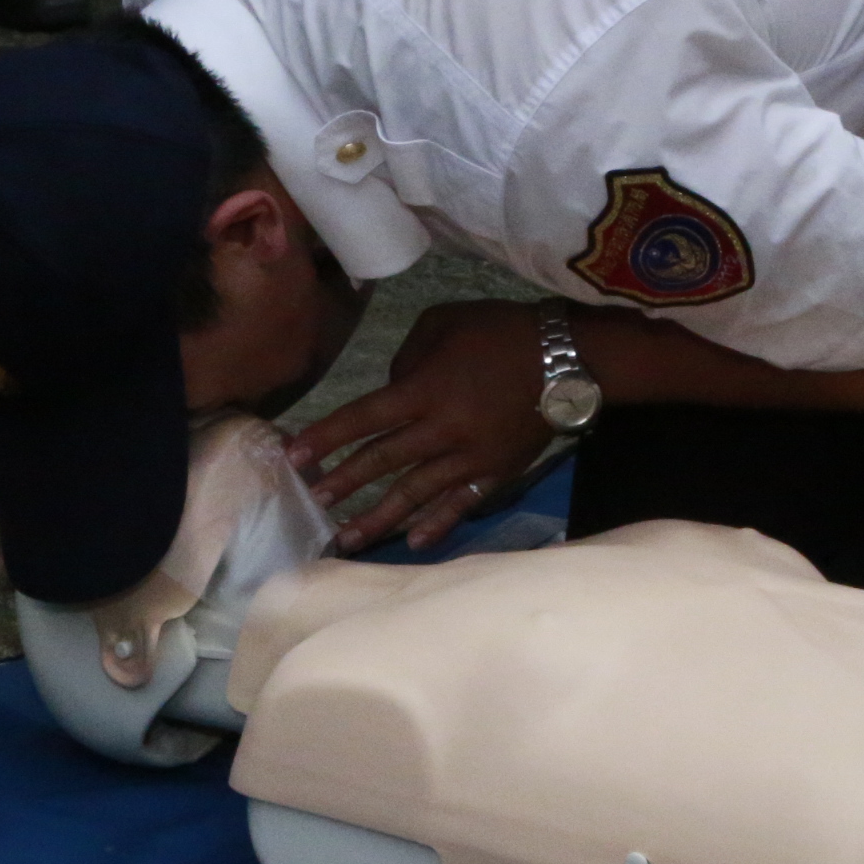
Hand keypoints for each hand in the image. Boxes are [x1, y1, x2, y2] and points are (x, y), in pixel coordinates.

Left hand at [290, 299, 557, 553]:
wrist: (568, 357)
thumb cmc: (503, 331)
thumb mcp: (445, 322)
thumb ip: (408, 358)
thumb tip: (392, 390)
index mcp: (424, 389)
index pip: (364, 417)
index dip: (327, 437)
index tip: (295, 457)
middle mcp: (440, 430)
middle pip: (382, 461)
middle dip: (344, 483)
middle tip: (314, 504)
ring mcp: (469, 457)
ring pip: (415, 492)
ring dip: (379, 517)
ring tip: (348, 538)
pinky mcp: (496, 471)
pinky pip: (461, 503)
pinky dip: (437, 524)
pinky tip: (413, 542)